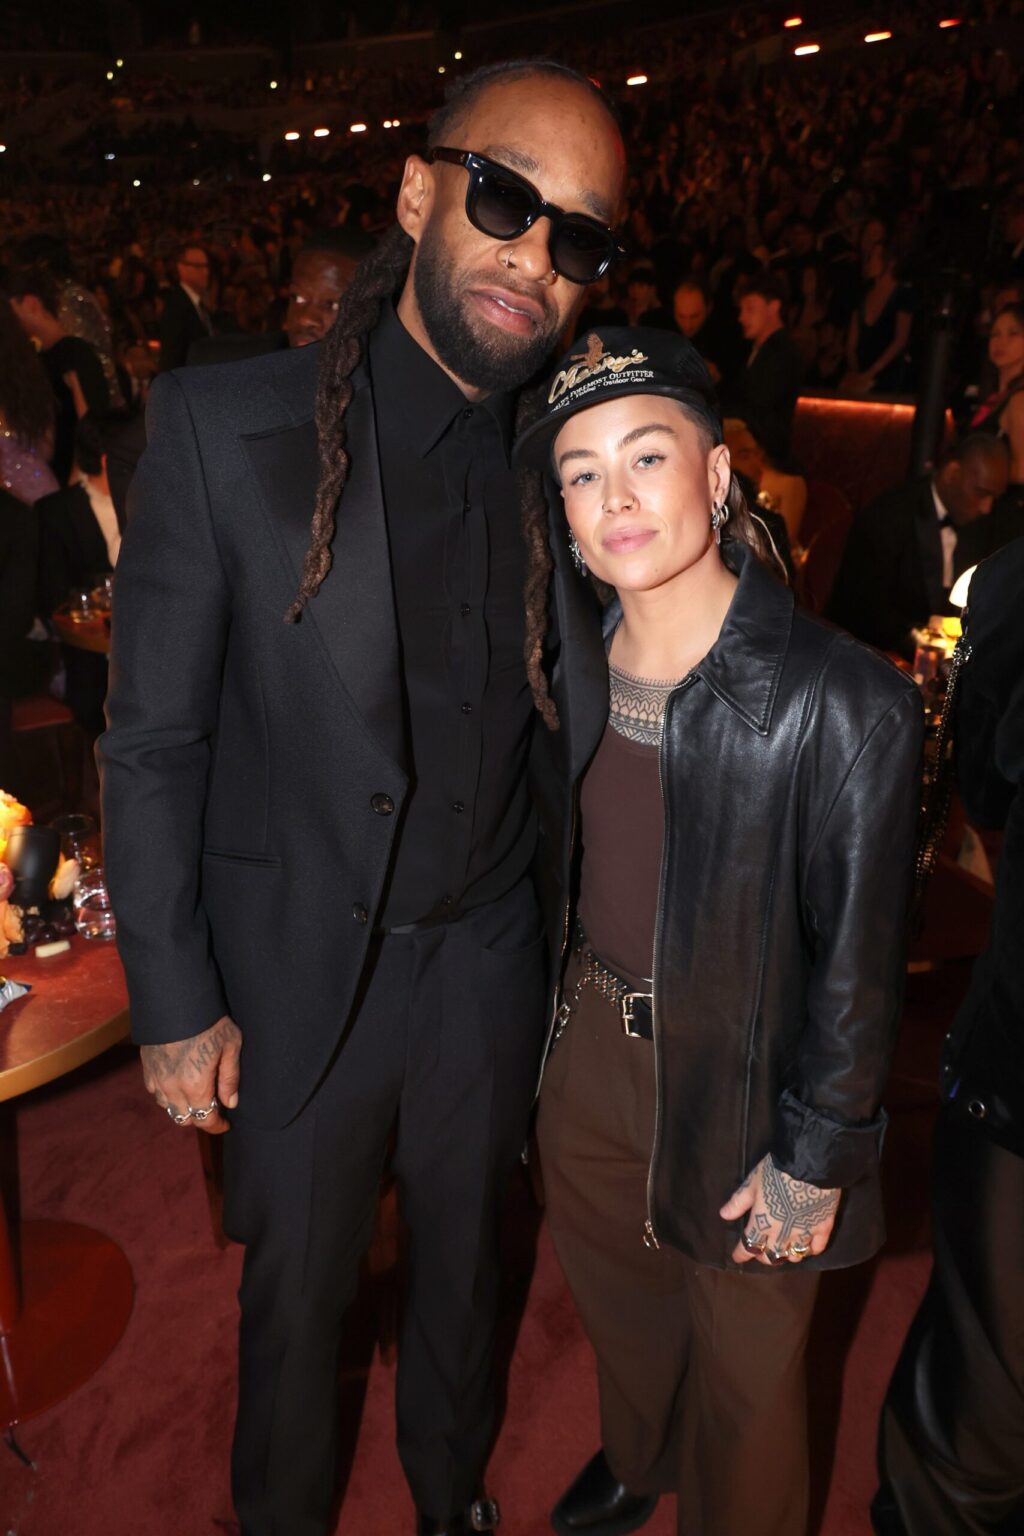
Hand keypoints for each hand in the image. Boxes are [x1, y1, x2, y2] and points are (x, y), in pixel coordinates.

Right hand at [140, 1015, 241, 1134]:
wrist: (176, 999)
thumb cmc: (209, 1020)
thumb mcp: (230, 1046)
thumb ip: (230, 1078)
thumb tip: (231, 1103)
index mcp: (195, 1086)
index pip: (205, 1119)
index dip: (217, 1125)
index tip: (226, 1123)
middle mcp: (172, 1088)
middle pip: (185, 1118)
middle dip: (200, 1118)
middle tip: (214, 1108)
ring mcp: (156, 1078)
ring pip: (168, 1107)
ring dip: (182, 1107)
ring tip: (196, 1096)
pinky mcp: (146, 1067)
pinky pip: (155, 1092)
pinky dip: (166, 1094)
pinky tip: (177, 1084)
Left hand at [719, 1154, 840, 1265]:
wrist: (809, 1165)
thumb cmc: (776, 1172)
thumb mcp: (753, 1183)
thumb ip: (739, 1202)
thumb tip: (724, 1215)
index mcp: (763, 1224)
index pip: (749, 1246)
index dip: (741, 1254)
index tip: (737, 1257)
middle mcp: (782, 1234)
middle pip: (772, 1256)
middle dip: (764, 1257)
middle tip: (762, 1252)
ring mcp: (804, 1233)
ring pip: (795, 1256)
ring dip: (788, 1254)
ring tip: (785, 1249)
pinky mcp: (823, 1228)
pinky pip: (817, 1248)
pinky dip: (811, 1250)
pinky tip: (809, 1247)